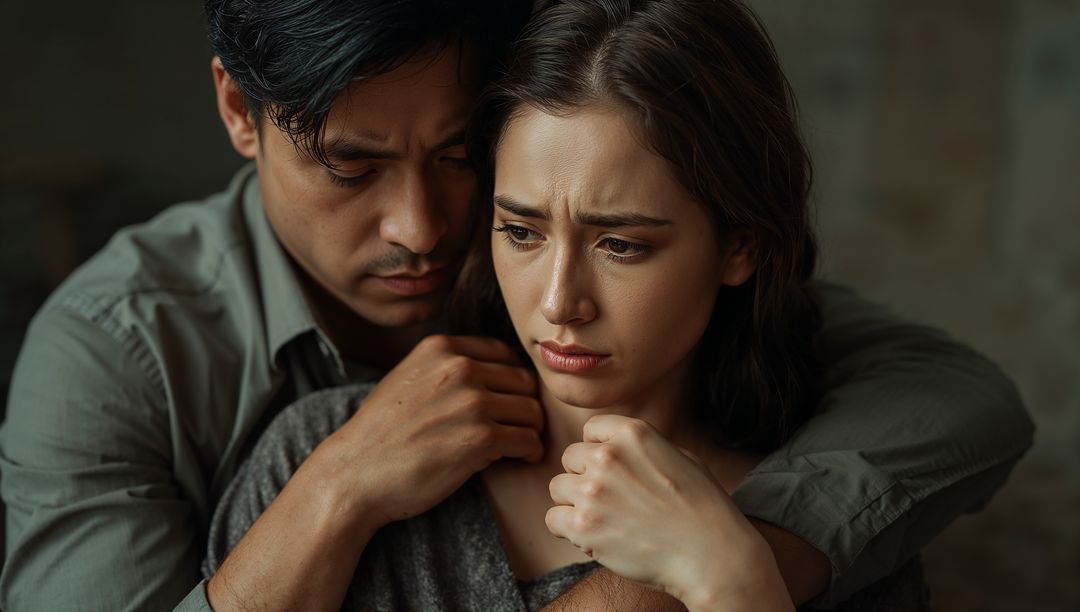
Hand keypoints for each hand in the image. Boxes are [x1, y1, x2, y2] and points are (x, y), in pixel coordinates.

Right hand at [321, 334, 543, 529]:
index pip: (503, 353)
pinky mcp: (480, 438)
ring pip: (531, 410)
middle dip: (524, 405)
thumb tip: (493, 372)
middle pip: (523, 381)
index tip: (509, 400)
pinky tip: (520, 457)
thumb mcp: (407, 378)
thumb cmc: (380, 433)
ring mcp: (471, 402)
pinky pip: (527, 439)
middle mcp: (459, 368)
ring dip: (529, 429)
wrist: (354, 473)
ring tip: (519, 444)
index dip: (512, 379)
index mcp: (441, 348)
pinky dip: (529, 451)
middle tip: (518, 426)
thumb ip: (445, 367)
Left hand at [545, 415, 790, 610]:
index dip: (598, 450)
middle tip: (611, 501)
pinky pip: (553, 519)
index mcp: (633, 433)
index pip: (590, 429)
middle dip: (585, 477)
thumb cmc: (702, 508)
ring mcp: (592, 490)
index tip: (613, 471)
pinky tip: (595, 536)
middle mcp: (607, 456)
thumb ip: (642, 447)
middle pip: (570, 459)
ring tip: (605, 520)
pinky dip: (568, 530)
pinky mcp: (582, 526)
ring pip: (558, 488)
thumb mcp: (679, 456)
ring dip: (575, 504)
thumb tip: (615, 446)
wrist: (711, 554)